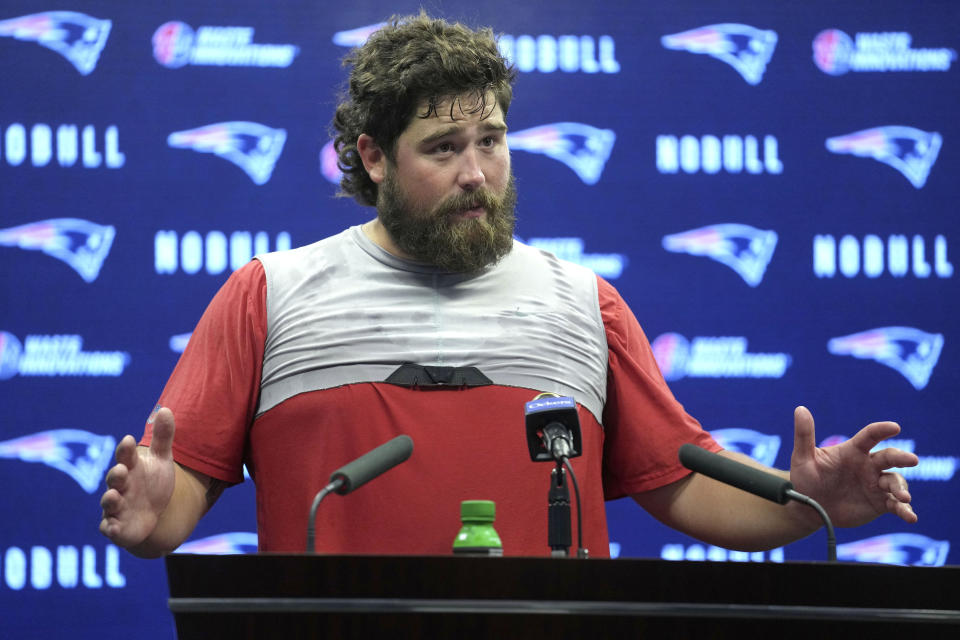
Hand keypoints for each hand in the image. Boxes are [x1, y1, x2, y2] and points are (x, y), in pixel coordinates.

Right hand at [99, 407, 176, 547]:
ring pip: (109, 502)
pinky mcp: (116, 527)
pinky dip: (110, 528)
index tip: (130, 440)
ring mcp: (116, 507)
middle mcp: (120, 486)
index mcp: (131, 467)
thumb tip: (165, 409)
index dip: (126, 449)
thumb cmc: (153, 483)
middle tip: (120, 469)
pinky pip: (109, 528)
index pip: (126, 455)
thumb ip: (163, 437)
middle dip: (116, 474)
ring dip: (110, 499)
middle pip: (115, 478)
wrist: (151, 515)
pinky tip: (113, 528)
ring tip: (112, 495)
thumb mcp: (161, 460)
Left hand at [789, 406, 918, 527]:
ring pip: (895, 482)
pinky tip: (910, 517)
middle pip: (889, 457)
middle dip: (901, 458)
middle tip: (912, 460)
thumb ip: (804, 435)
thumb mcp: (802, 458)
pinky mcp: (879, 503)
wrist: (809, 506)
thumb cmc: (806, 478)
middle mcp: (868, 465)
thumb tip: (800, 409)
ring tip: (903, 498)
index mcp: (853, 451)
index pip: (870, 436)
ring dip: (901, 489)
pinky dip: (905, 511)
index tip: (894, 427)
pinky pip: (896, 505)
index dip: (882, 430)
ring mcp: (876, 484)